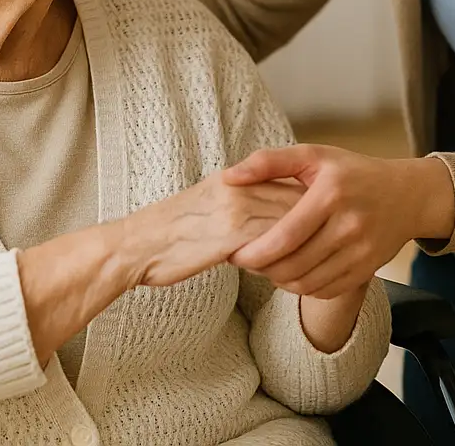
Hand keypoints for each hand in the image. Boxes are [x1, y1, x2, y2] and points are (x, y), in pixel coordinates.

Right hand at [124, 173, 304, 287]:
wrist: (133, 246)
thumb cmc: (169, 235)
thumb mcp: (209, 207)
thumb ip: (241, 207)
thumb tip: (270, 221)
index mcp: (236, 179)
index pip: (291, 185)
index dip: (312, 208)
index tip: (321, 228)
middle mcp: (240, 187)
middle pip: (299, 201)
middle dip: (316, 226)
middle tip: (321, 249)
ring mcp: (237, 209)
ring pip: (292, 224)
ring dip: (302, 247)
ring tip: (302, 266)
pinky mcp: (231, 235)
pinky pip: (274, 246)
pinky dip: (282, 262)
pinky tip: (279, 276)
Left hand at [222, 145, 454, 298]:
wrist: (407, 195)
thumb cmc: (352, 173)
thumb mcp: (314, 156)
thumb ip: (269, 162)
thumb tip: (229, 177)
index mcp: (331, 194)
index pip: (286, 236)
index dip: (256, 252)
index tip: (235, 253)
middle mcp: (349, 225)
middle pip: (294, 264)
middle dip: (262, 269)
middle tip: (246, 261)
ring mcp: (362, 251)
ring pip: (308, 283)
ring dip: (279, 281)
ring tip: (267, 266)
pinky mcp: (367, 270)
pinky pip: (325, 291)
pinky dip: (302, 288)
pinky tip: (292, 272)